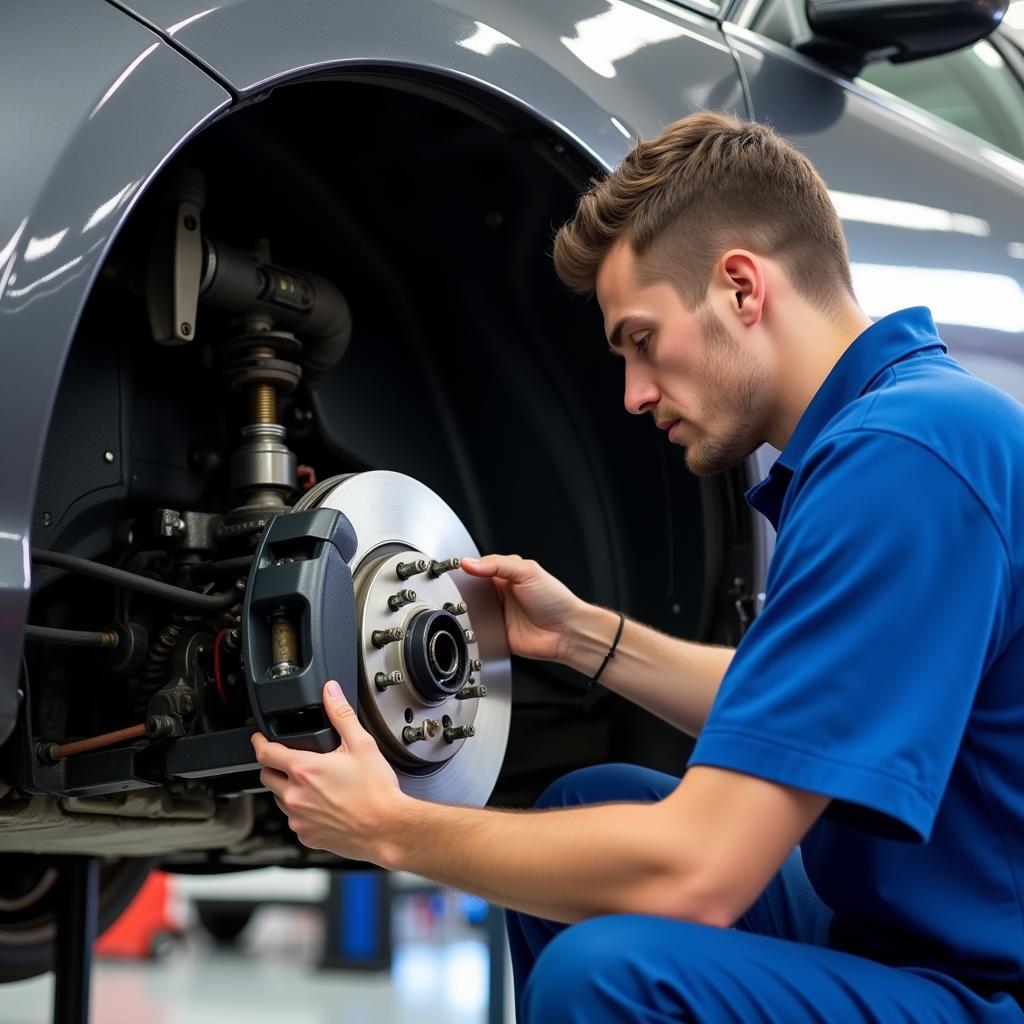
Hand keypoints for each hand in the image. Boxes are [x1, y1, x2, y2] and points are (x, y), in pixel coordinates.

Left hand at [251, 680, 405, 862]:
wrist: (386, 827)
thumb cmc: (376, 791)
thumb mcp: (361, 744)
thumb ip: (341, 714)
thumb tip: (330, 692)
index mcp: (305, 770)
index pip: (266, 753)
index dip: (259, 742)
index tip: (258, 738)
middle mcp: (296, 797)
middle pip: (267, 777)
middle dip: (273, 765)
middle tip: (287, 759)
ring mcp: (299, 819)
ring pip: (279, 800)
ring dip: (286, 789)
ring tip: (310, 783)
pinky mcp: (307, 836)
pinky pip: (294, 820)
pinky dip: (301, 811)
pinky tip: (321, 805)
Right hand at [460, 554, 587, 663]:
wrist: (566, 632)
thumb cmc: (555, 600)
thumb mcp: (528, 572)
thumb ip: (497, 564)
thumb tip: (470, 563)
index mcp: (507, 575)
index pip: (480, 567)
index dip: (468, 568)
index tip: (456, 568)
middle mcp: (501, 594)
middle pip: (472, 590)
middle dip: (465, 591)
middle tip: (459, 590)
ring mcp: (498, 614)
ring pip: (472, 611)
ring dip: (468, 610)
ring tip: (466, 607)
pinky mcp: (496, 634)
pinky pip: (478, 631)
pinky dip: (474, 628)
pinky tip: (475, 624)